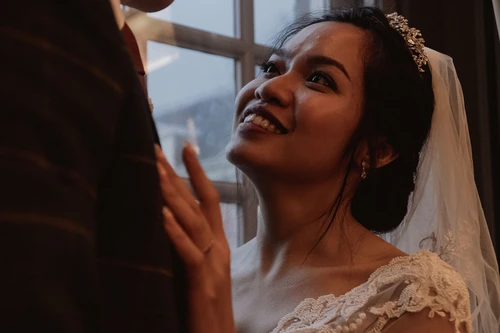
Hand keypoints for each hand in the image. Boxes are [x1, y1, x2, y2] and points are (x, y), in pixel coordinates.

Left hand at [155, 143, 234, 332]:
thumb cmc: (205, 306)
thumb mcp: (198, 270)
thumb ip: (188, 246)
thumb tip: (166, 220)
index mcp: (218, 245)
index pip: (209, 200)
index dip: (198, 173)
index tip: (185, 147)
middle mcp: (219, 249)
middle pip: (199, 204)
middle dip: (178, 175)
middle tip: (157, 150)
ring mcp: (213, 265)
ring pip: (194, 222)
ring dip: (174, 196)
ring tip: (155, 171)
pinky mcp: (203, 284)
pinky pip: (189, 253)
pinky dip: (175, 232)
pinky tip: (161, 214)